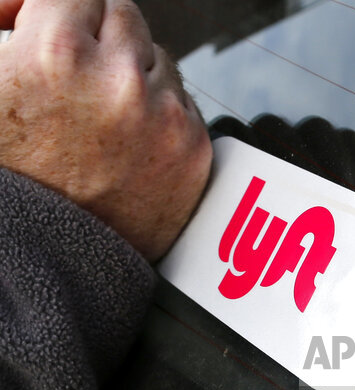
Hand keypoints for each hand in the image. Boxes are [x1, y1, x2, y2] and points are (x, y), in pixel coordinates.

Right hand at [0, 0, 211, 260]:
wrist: (40, 259)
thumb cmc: (6, 172)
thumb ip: (4, 18)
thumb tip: (22, 6)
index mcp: (57, 50)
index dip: (58, 13)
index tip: (45, 36)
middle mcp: (122, 80)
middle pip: (124, 16)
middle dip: (97, 38)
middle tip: (70, 79)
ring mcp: (165, 117)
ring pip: (159, 59)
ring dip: (130, 74)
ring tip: (94, 119)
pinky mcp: (195, 152)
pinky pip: (182, 104)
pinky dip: (157, 114)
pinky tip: (123, 144)